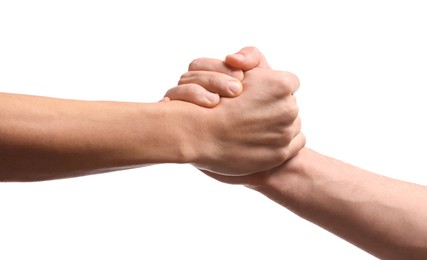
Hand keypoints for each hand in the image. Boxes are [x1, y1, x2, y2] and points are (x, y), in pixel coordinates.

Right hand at [166, 47, 304, 175]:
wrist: (197, 135)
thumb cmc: (210, 100)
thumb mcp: (230, 68)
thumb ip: (250, 58)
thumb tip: (255, 62)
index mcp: (280, 84)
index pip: (289, 82)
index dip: (272, 89)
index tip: (257, 95)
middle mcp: (288, 107)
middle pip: (291, 104)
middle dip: (276, 107)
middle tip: (253, 113)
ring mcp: (285, 132)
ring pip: (294, 124)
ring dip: (280, 125)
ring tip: (254, 128)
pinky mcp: (281, 153)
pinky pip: (296, 142)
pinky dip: (283, 142)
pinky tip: (262, 140)